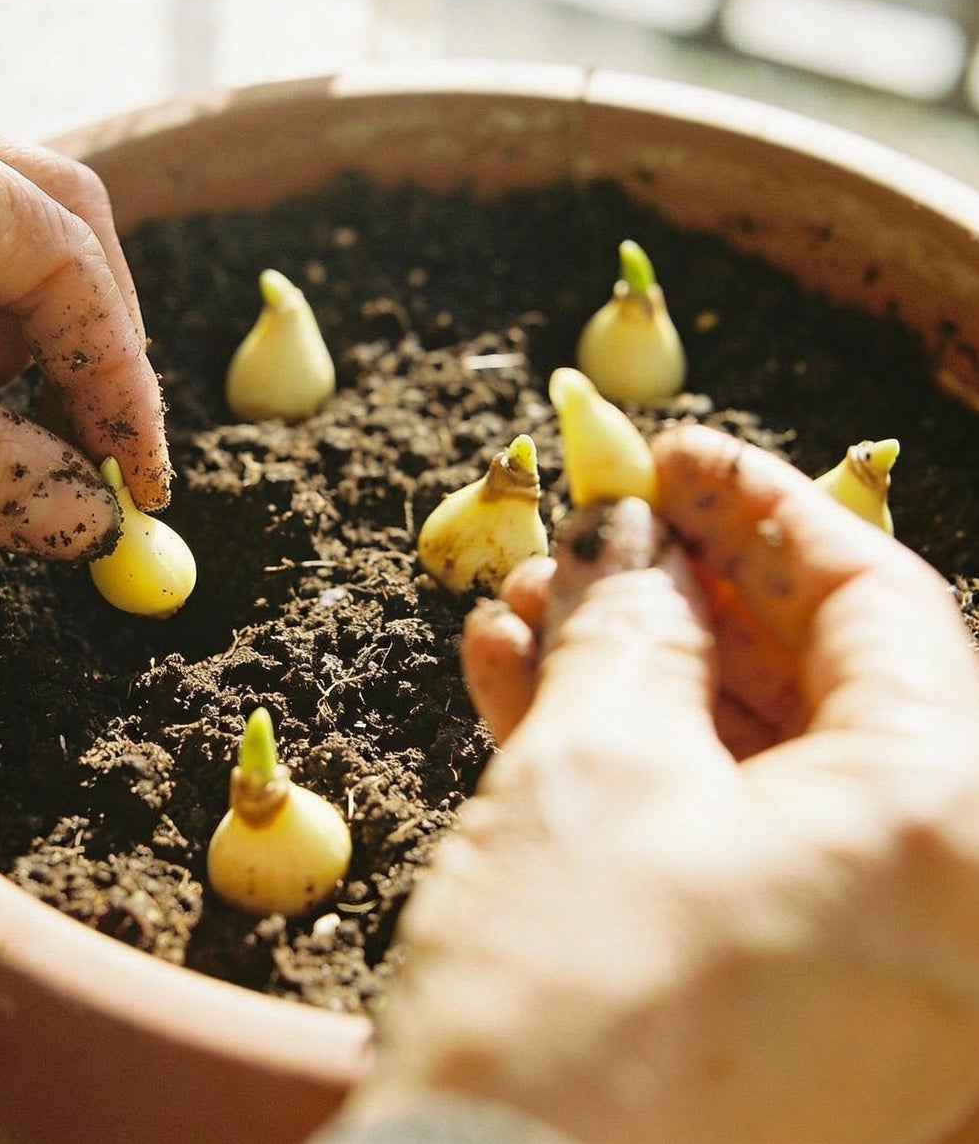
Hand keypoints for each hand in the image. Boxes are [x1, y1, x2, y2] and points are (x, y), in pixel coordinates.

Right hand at [343, 424, 978, 1143]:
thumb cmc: (567, 996)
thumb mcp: (592, 761)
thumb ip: (629, 622)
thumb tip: (627, 537)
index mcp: (948, 823)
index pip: (875, 601)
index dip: (757, 505)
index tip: (666, 454)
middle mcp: (949, 900)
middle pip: (824, 682)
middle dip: (688, 591)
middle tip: (590, 531)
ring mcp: (879, 967)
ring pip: (763, 761)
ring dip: (644, 671)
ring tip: (528, 606)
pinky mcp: (799, 1008)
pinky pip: (735, 843)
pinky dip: (640, 763)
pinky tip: (526, 691)